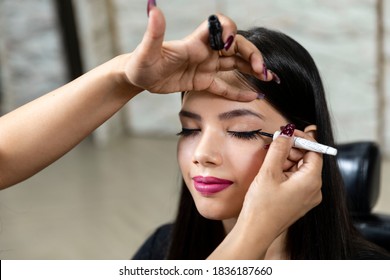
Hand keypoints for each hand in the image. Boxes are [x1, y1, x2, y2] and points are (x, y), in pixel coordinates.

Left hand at [124, 5, 273, 100]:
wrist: (138, 77)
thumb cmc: (141, 63)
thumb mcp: (147, 51)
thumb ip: (154, 32)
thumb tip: (153, 8)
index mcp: (196, 41)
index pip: (221, 27)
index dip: (231, 31)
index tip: (230, 44)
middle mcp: (205, 51)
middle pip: (236, 47)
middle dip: (252, 56)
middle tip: (263, 71)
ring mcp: (206, 66)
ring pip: (235, 64)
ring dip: (252, 69)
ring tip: (269, 79)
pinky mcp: (202, 82)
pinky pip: (224, 86)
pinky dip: (238, 91)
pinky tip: (253, 96)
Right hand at [239, 126, 322, 238]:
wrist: (255, 232)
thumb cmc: (262, 207)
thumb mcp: (268, 172)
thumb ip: (279, 149)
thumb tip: (286, 132)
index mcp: (312, 181)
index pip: (314, 151)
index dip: (301, 139)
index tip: (287, 132)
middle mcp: (314, 190)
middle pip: (308, 160)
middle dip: (292, 150)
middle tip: (275, 145)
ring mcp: (307, 197)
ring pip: (300, 169)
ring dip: (286, 161)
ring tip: (270, 161)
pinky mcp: (298, 201)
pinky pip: (296, 180)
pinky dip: (285, 172)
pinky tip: (271, 172)